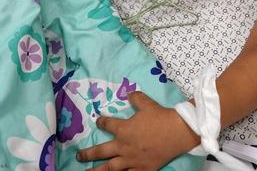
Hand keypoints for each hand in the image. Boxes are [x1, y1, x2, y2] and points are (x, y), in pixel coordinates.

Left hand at [77, 92, 198, 170]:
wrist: (177, 132)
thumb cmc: (160, 117)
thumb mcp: (146, 103)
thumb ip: (136, 99)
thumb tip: (129, 94)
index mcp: (123, 129)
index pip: (107, 124)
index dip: (101, 122)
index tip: (98, 121)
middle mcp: (124, 146)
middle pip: (101, 151)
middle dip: (88, 154)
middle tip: (79, 156)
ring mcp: (132, 160)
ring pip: (110, 169)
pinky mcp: (142, 169)